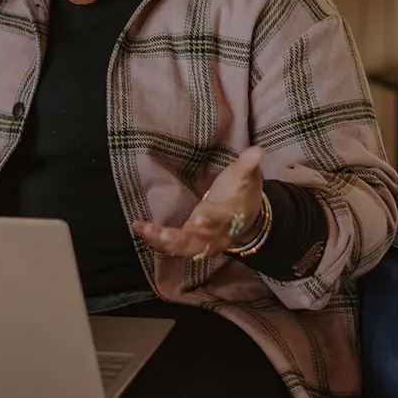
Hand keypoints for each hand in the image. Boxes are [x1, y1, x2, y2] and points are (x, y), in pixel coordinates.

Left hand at [132, 146, 264, 259]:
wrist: (247, 219)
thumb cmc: (242, 193)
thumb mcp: (247, 177)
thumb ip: (248, 165)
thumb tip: (257, 150)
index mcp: (232, 217)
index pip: (222, 221)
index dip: (211, 221)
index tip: (199, 219)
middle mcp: (217, 235)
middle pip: (201, 242)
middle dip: (182, 239)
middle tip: (164, 235)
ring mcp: (203, 241)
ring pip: (185, 247)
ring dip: (164, 242)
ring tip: (146, 230)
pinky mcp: (190, 241)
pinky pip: (174, 245)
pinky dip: (157, 240)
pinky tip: (140, 228)